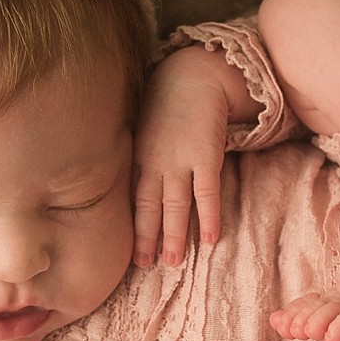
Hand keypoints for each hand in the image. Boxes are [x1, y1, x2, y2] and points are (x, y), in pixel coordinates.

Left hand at [133, 49, 233, 266]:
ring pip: (175, 207)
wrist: (195, 75)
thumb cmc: (168, 101)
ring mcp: (180, 161)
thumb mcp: (143, 127)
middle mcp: (155, 163)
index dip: (131, 226)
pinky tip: (210, 239)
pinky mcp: (206, 157)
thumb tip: (134, 181)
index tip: (129, 250)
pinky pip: (206, 194)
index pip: (131, 199)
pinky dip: (208, 217)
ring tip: (173, 262)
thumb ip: (140, 154)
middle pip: (149, 208)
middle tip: (145, 265)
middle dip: (146, 238)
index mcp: (138, 157)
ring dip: (175, 236)